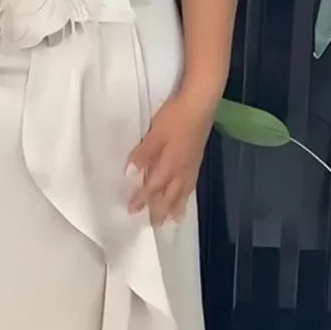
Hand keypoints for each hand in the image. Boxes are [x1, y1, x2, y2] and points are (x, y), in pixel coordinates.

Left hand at [126, 90, 215, 225]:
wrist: (200, 105)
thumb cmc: (175, 118)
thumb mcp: (154, 134)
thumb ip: (142, 155)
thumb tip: (129, 174)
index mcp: (169, 165)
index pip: (152, 187)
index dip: (142, 199)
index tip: (131, 211)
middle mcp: (182, 170)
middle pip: (170, 195)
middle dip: (162, 210)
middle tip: (155, 225)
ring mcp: (192, 165)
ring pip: (183, 192)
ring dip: (176, 207)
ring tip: (174, 220)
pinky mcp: (198, 159)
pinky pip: (191, 185)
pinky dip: (187, 195)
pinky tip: (185, 195)